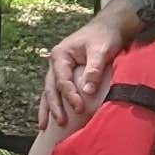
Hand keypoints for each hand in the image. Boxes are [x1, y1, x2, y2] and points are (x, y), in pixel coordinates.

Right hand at [38, 10, 124, 134]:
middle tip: (60, 122)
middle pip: (51, 88)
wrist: (110, 27)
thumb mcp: (101, 51)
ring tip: (44, 127)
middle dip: (54, 107)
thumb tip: (87, 91)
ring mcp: (60, 69)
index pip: (62, 80)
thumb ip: (94, 70)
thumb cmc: (104, 36)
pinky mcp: (67, 75)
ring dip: (48, 108)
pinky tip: (51, 118)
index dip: (70, 96)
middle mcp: (56, 63)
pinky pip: (57, 91)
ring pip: (49, 91)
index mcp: (61, 55)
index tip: (79, 108)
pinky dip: (53, 104)